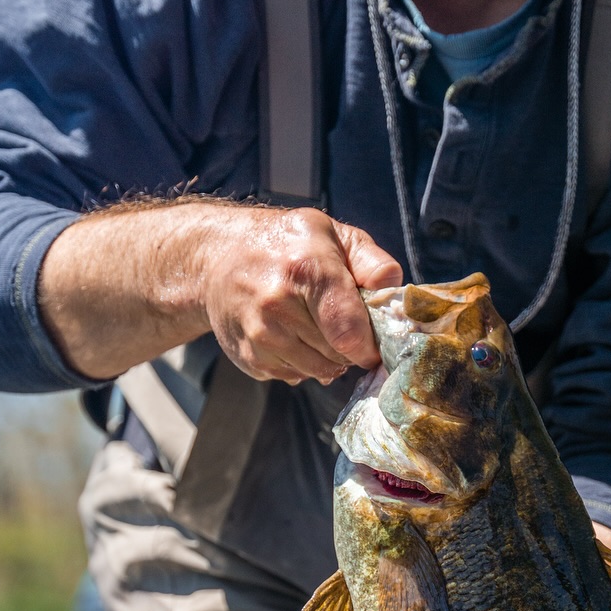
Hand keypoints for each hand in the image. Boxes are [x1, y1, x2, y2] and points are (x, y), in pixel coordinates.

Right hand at [196, 206, 401, 384]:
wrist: (215, 257)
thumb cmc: (285, 243)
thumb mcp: (331, 233)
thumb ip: (370, 261)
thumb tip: (395, 290)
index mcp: (306, 270)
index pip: (349, 330)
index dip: (370, 344)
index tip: (374, 340)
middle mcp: (277, 305)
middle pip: (340, 354)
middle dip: (351, 346)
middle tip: (343, 323)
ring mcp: (260, 336)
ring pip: (320, 371)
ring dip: (329, 357)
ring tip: (318, 327)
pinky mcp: (249, 359)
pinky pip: (295, 377)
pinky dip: (302, 363)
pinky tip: (292, 335)